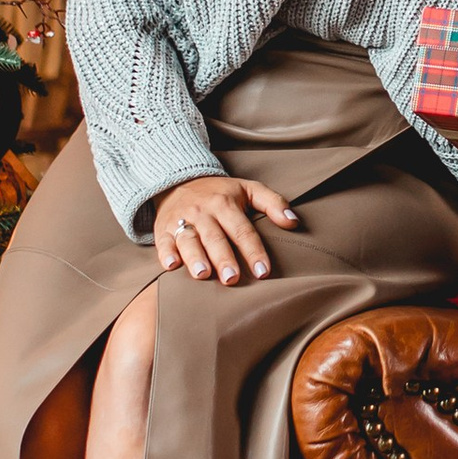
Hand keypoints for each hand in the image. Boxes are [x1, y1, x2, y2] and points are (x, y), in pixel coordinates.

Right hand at [152, 173, 300, 285]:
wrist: (179, 179)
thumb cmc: (220, 192)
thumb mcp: (248, 189)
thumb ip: (273, 203)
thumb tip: (294, 222)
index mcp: (226, 204)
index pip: (243, 230)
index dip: (253, 251)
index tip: (263, 271)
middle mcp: (203, 212)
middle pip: (215, 238)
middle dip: (224, 258)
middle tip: (232, 279)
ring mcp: (181, 220)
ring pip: (188, 239)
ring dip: (195, 257)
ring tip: (202, 275)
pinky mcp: (162, 228)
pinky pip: (163, 241)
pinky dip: (165, 253)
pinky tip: (171, 266)